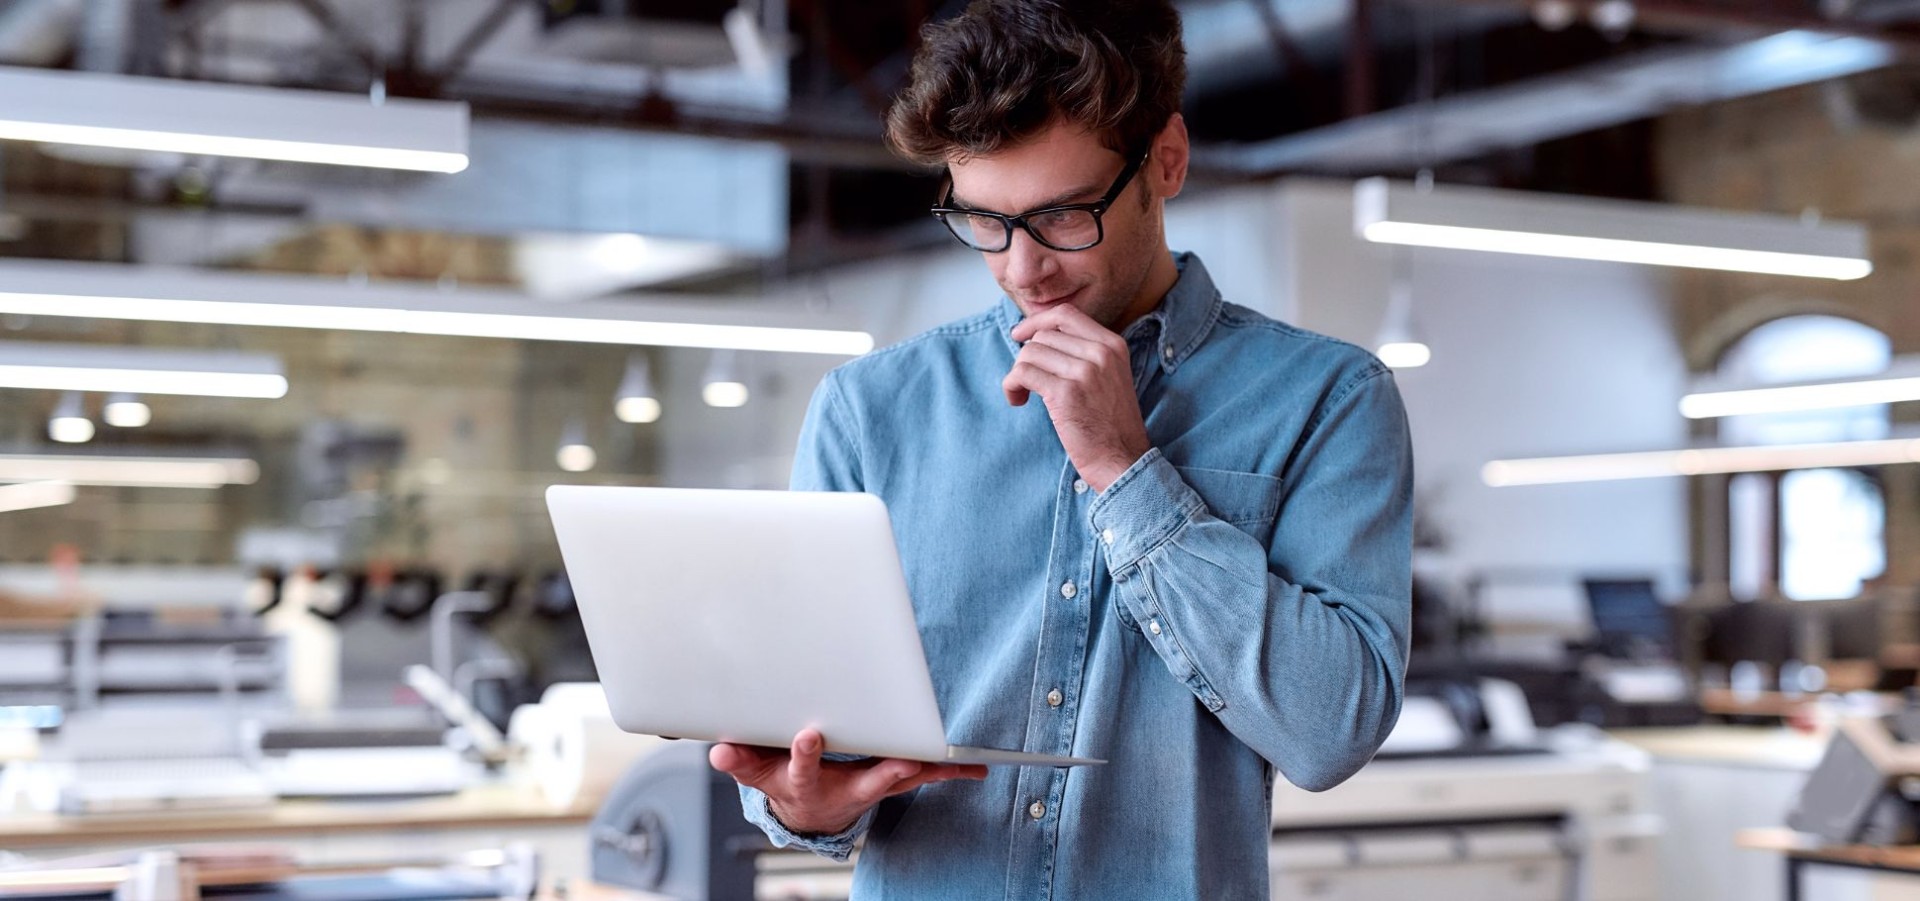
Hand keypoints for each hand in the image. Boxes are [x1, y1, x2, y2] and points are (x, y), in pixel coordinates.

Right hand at [709, 729, 985, 835]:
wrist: (811, 810)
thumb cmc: (786, 782)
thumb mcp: (757, 773)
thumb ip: (740, 760)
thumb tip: (719, 751)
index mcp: (807, 782)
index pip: (802, 767)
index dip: (804, 752)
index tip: (806, 733)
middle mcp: (845, 787)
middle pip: (868, 778)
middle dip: (887, 768)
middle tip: (905, 760)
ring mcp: (873, 785)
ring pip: (905, 775)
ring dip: (931, 768)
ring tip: (959, 762)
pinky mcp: (892, 779)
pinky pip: (922, 774)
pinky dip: (947, 770)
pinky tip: (975, 767)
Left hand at [1005, 304, 1151, 491]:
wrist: (1123, 460)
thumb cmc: (1110, 425)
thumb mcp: (1109, 377)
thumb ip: (1084, 354)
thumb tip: (1038, 337)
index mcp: (1113, 345)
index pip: (1065, 314)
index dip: (1037, 321)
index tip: (1020, 335)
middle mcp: (1101, 353)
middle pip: (1043, 336)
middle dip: (1027, 357)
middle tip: (1027, 382)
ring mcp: (1084, 372)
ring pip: (1030, 353)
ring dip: (1017, 374)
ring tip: (1023, 394)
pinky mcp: (1065, 393)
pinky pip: (1023, 373)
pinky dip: (1011, 386)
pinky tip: (1018, 400)